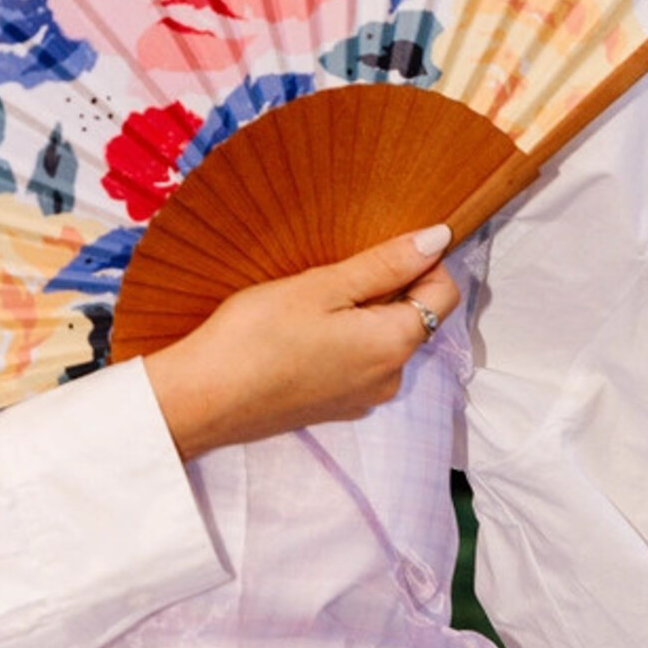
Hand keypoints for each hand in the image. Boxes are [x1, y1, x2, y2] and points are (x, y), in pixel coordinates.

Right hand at [145, 224, 460, 460]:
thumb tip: (438, 239)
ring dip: (359, 316)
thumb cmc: (256, 338)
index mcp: (394, 344)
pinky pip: (356, 364)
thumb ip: (384, 265)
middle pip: (413, 318)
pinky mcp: (334, 408)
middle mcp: (390, 378)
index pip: (444, 294)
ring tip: (308, 305)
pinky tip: (297, 335)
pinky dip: (340, 343)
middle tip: (331, 275)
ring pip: (381, 341)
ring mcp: (362, 398)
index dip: (421, 262)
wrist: (203, 400)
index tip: (376, 249)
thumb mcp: (321, 287)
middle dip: (385, 289)